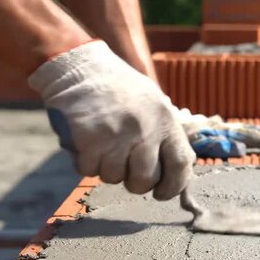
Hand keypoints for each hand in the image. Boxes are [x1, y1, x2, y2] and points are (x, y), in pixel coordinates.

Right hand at [28, 40, 194, 199]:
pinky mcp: (88, 140)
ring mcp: (115, 136)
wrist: (78, 66)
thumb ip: (165, 135)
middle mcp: (144, 129)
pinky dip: (84, 161)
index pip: (181, 164)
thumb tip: (179, 172)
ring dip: (105, 168)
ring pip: (113, 178)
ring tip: (102, 143)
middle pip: (145, 180)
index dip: (174, 186)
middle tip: (124, 167)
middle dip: (134, 182)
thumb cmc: (118, 88)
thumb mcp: (153, 102)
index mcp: (164, 119)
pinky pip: (88, 170)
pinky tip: (85, 140)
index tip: (162, 193)